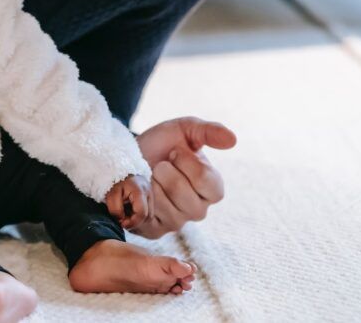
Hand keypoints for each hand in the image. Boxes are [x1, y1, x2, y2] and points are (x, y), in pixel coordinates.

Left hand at [104, 174, 151, 230]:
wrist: (118, 168)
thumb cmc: (114, 182)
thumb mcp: (111, 195)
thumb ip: (115, 210)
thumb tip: (122, 220)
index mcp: (139, 191)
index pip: (142, 213)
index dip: (132, 222)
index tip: (121, 223)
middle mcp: (149, 192)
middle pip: (147, 216)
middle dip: (135, 222)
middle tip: (122, 220)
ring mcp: (151, 194)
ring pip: (149, 215)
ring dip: (137, 219)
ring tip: (126, 215)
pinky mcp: (150, 196)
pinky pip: (148, 211)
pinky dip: (139, 215)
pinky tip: (130, 211)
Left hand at [133, 117, 236, 237]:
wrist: (128, 156)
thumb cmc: (160, 145)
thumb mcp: (184, 130)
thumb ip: (209, 132)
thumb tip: (233, 140)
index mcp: (212, 189)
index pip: (207, 182)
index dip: (187, 162)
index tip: (174, 152)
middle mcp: (198, 210)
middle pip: (183, 194)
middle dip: (165, 171)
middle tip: (159, 164)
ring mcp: (176, 222)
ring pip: (164, 205)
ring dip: (151, 182)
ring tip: (150, 176)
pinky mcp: (154, 230)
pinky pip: (146, 214)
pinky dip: (139, 195)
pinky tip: (141, 188)